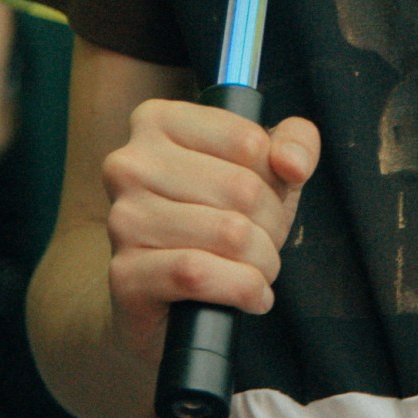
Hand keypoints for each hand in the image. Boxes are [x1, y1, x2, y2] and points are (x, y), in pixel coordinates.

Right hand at [102, 100, 319, 365]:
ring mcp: (122, 218)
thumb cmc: (215, 218)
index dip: (275, 178)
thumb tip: (292, 164)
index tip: (267, 198)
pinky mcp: (124, 274)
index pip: (248, 141)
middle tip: (266, 244)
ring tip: (258, 271)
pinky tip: (251, 296)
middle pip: (243, 189)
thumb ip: (294, 143)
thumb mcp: (263, 171)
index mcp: (157, 120)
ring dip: (262, 262)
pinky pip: (199, 274)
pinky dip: (243, 289)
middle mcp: (129, 163)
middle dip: (272, 226)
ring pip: (228, 233)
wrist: (161, 296)